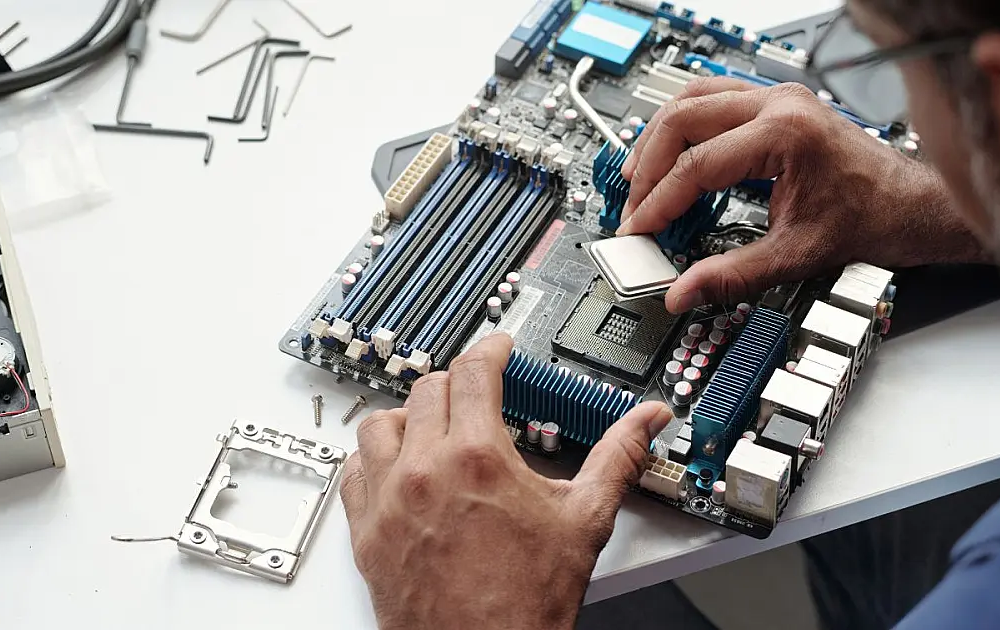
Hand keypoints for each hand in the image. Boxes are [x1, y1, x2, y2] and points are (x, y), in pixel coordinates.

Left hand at [341, 332, 672, 629]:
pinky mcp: (366, 533)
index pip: (474, 371)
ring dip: (407, 416)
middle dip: (456, 382)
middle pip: (427, 390)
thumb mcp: (584, 521)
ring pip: (379, 424)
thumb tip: (645, 423)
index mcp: (478, 458)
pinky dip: (373, 459)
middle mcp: (424, 471)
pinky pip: (354, 473)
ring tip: (432, 426)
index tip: (497, 348)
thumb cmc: (527, 603)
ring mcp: (388, 502)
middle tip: (476, 393)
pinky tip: (396, 468)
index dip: (490, 349)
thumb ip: (617, 459)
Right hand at [617, 77, 986, 312]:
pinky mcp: (776, 103)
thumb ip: (732, 275)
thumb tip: (683, 292)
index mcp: (784, 134)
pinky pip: (711, 97)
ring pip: (691, 99)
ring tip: (638, 179)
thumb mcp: (795, 256)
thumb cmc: (871, 218)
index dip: (658, 204)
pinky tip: (670, 152)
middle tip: (633, 209)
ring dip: (658, 139)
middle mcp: (778, 104)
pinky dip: (682, 125)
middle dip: (648, 168)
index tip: (637, 230)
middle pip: (682, 120)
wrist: (909, 205)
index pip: (696, 166)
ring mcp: (777, 97)